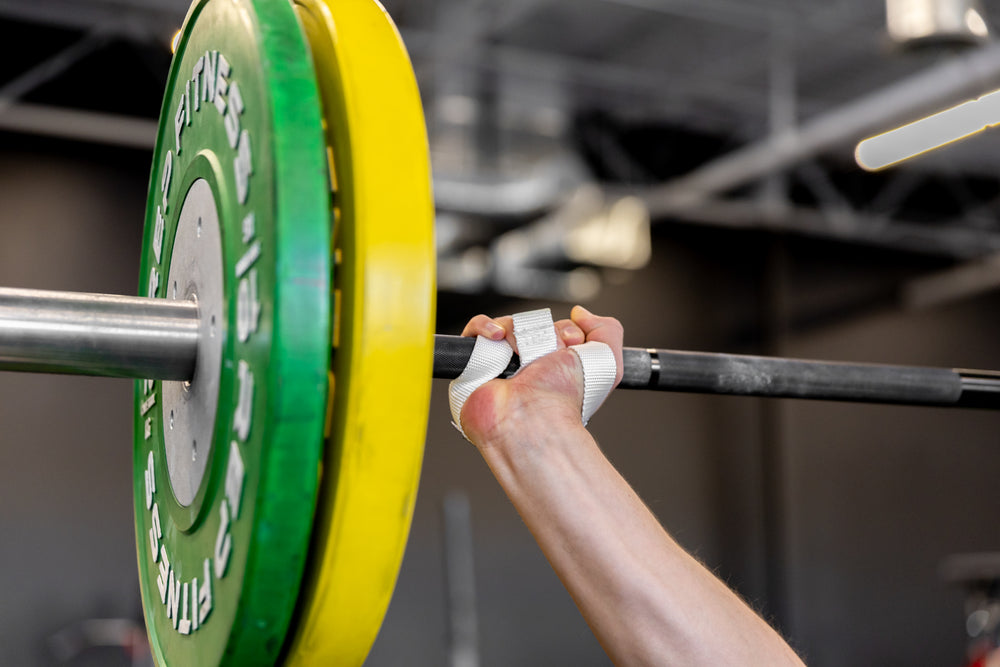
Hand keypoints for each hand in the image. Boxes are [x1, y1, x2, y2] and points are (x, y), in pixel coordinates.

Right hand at [457, 305, 623, 448]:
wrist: (532, 418)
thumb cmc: (565, 401)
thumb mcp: (607, 362)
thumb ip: (608, 329)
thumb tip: (581, 313)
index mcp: (557, 367)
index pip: (559, 330)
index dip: (569, 332)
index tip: (572, 346)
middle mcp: (529, 365)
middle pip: (534, 323)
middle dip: (545, 331)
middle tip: (550, 354)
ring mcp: (502, 363)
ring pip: (507, 323)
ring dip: (520, 331)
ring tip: (524, 354)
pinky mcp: (475, 364)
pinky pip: (475, 329)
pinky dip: (485, 327)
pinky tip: (498, 338)